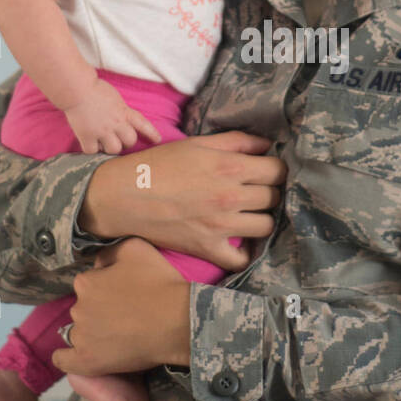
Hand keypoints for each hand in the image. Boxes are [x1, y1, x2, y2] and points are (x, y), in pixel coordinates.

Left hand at [50, 237, 190, 375]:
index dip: (106, 287)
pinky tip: (77, 355)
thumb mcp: (135, 248)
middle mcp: (78, 308)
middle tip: (127, 314)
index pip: (89, 283)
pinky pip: (65, 361)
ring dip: (93, 332)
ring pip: (79, 332)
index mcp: (86, 283)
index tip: (124, 293)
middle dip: (100, 310)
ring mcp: (82, 337)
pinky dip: (67, 358)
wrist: (179, 322)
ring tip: (120, 336)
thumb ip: (108, 251)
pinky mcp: (88, 361)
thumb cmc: (161, 283)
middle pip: (84, 308)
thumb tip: (97, 263)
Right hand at [62, 79, 161, 154]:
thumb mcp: (116, 98)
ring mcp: (102, 131)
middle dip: (126, 142)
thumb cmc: (94, 88)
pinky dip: (92, 149)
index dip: (152, 133)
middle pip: (130, 141)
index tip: (157, 140)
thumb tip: (123, 120)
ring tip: (103, 142)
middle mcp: (116, 123)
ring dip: (110, 147)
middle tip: (117, 138)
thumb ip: (122, 110)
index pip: (143, 124)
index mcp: (124, 112)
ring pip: (114, 149)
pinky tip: (90, 143)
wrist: (77, 88)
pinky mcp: (87, 136)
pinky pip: (93, 151)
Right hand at [78, 131, 284, 269]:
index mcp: (230, 166)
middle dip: (270, 192)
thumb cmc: (158, 164)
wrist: (123, 195)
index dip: (276, 169)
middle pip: (274, 197)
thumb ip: (236, 141)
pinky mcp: (208, 248)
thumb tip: (267, 144)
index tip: (268, 171)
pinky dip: (244, 252)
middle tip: (258, 191)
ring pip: (267, 226)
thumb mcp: (198, 143)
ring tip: (251, 214)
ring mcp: (221, 226)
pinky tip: (239, 241)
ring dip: (262, 219)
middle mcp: (231, 196)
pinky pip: (241, 259)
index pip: (277, 170)